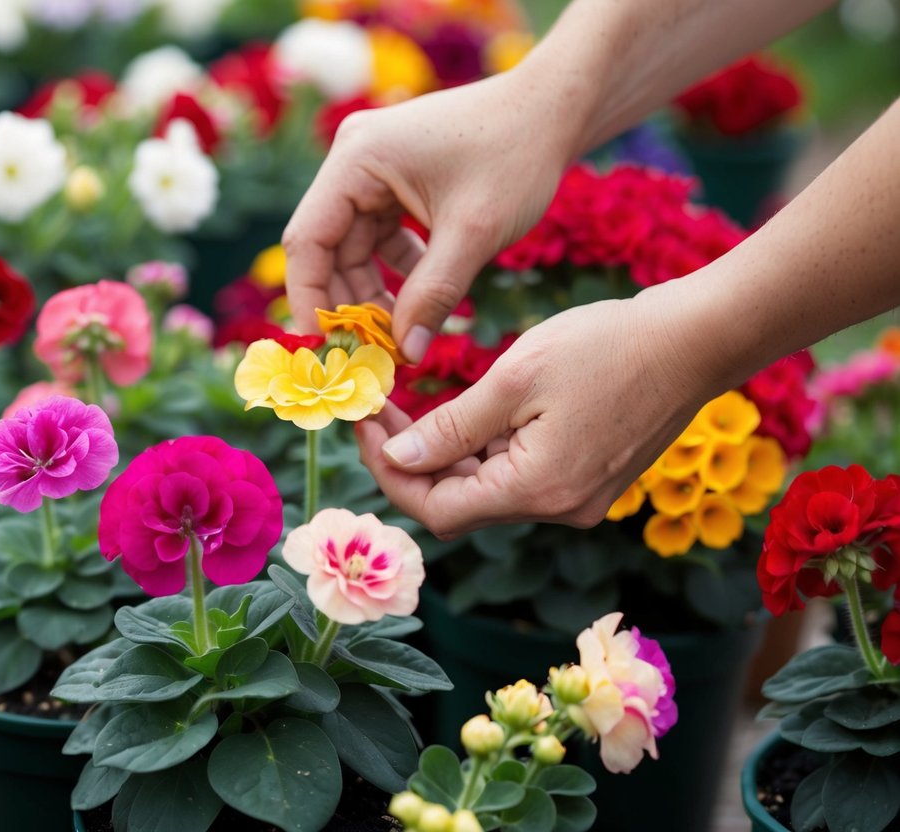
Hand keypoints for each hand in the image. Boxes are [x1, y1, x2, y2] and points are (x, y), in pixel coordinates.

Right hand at [282, 69, 579, 361]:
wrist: (557, 109)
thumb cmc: (516, 156)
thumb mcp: (473, 233)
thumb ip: (432, 296)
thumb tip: (406, 355)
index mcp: (357, 158)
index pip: (309, 240)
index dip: (311, 299)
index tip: (327, 347)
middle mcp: (354, 159)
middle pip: (328, 248)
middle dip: (349, 302)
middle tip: (371, 353)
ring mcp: (373, 169)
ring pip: (354, 247)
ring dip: (374, 292)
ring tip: (401, 334)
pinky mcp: (395, 180)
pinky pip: (380, 236)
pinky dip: (398, 270)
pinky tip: (423, 296)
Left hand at [354, 286, 722, 536]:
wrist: (697, 339)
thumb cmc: (608, 346)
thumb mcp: (516, 377)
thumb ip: (452, 426)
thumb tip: (400, 457)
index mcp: (538, 490)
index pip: (437, 509)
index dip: (390, 473)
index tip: (363, 426)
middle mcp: (558, 509)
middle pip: (459, 505)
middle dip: (410, 462)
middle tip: (377, 413)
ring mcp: (576, 498)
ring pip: (487, 491)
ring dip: (445, 456)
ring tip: (409, 407)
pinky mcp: (588, 479)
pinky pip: (518, 477)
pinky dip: (483, 451)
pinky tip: (464, 413)